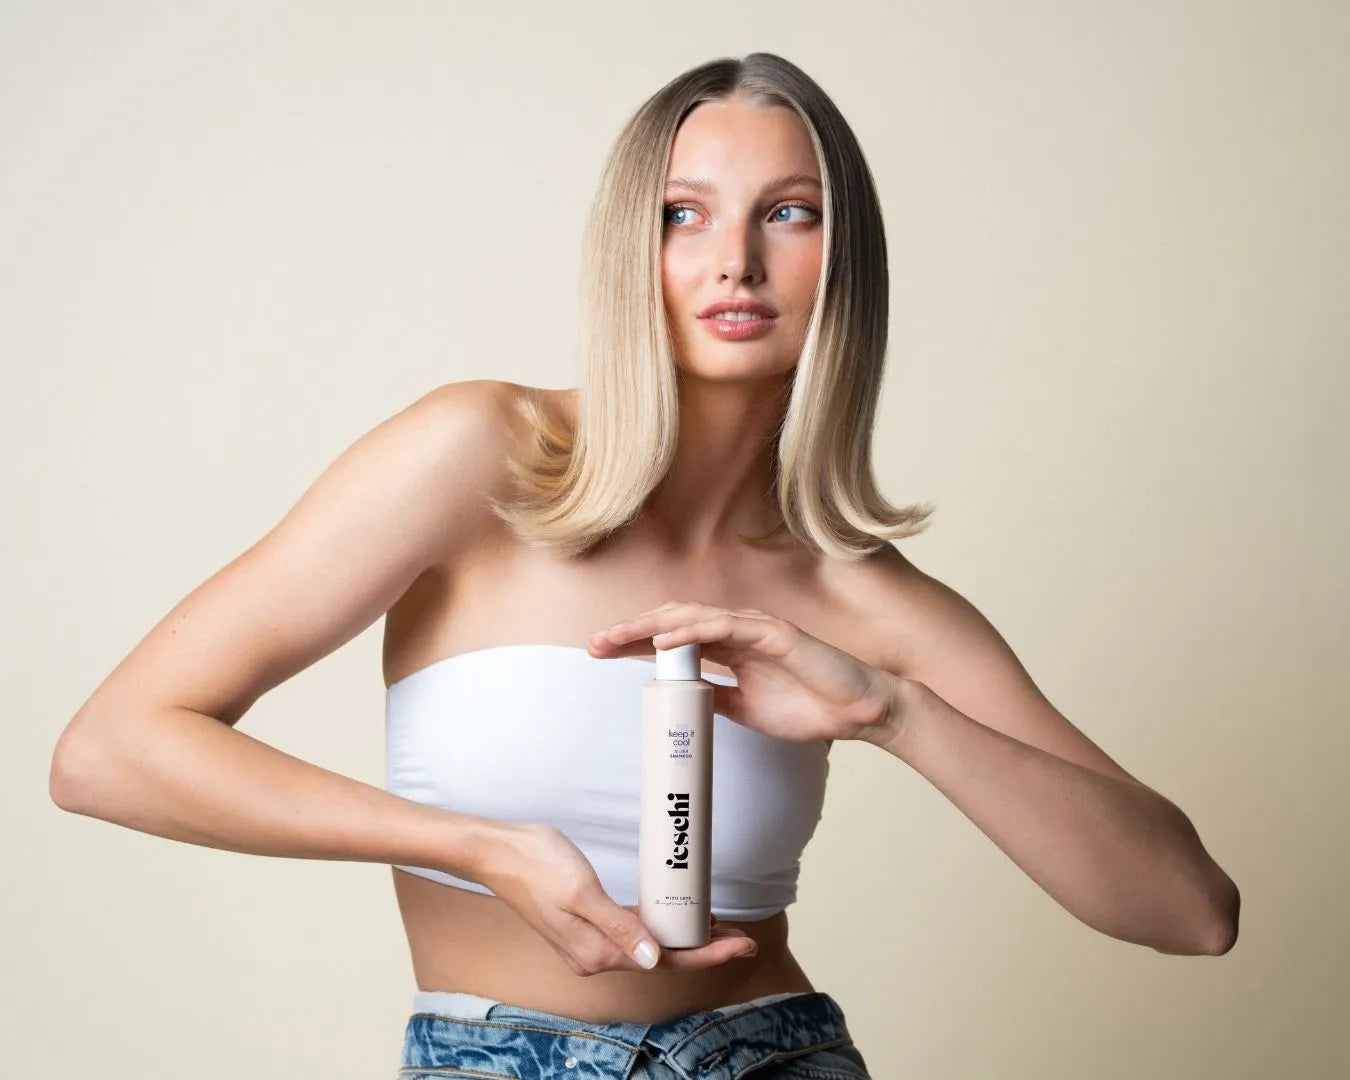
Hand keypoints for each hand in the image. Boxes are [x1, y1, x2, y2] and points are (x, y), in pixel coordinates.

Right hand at [480, 822, 759, 975]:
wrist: (499, 851)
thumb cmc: (537, 865)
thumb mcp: (582, 892)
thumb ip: (618, 927)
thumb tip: (654, 958)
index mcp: (596, 952)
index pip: (664, 962)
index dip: (706, 954)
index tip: (740, 945)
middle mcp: (594, 954)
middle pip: (661, 958)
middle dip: (703, 948)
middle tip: (743, 935)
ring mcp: (589, 940)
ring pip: (649, 945)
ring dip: (684, 937)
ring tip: (720, 928)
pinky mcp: (586, 923)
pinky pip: (632, 931)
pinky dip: (659, 927)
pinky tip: (676, 917)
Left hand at [589, 600, 904, 743]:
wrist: (856, 712)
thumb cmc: (808, 707)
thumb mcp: (745, 709)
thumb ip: (715, 697)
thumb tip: (680, 701)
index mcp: (729, 648)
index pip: (673, 639)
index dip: (635, 642)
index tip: (600, 653)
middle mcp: (737, 631)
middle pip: (673, 622)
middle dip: (632, 631)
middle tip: (595, 644)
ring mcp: (755, 628)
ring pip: (693, 617)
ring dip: (652, 625)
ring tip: (618, 637)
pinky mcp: (775, 633)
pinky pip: (726, 626)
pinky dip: (692, 629)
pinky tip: (665, 638)